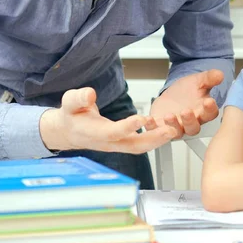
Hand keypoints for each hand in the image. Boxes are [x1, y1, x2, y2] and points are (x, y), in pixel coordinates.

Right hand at [40, 87, 178, 153]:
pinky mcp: (122, 143)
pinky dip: (153, 139)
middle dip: (153, 140)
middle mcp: (108, 143)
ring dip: (157, 141)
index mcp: (94, 133)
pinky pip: (140, 144)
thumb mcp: (70, 102)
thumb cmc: (71, 115)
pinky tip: (165, 129)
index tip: (142, 118)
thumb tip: (90, 94)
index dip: (127, 127)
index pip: (113, 133)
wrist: (69, 131)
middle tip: (170, 130)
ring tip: (173, 130)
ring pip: (139, 148)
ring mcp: (116, 145)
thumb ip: (79, 98)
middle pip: (133, 146)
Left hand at [150, 70, 222, 137]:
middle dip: (190, 120)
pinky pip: (156, 131)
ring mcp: (176, 127)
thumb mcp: (198, 81)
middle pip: (193, 128)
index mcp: (203, 112)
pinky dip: (151, 126)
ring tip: (169, 115)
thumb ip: (209, 78)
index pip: (210, 114)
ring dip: (172, 125)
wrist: (172, 95)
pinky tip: (149, 119)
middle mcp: (191, 123)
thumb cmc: (187, 91)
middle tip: (186, 111)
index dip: (210, 109)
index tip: (209, 101)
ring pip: (177, 132)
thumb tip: (220, 74)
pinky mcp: (161, 127)